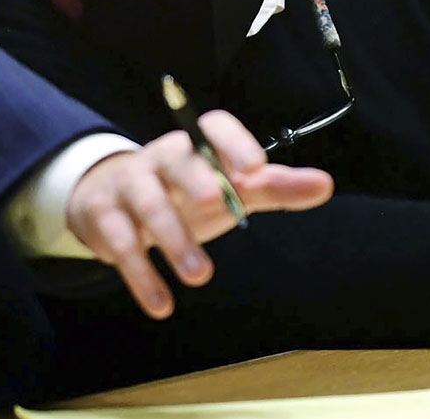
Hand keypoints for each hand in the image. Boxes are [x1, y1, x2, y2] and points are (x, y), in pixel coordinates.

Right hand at [66, 109, 332, 318]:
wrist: (109, 199)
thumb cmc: (185, 192)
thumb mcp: (230, 188)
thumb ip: (274, 187)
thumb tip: (326, 184)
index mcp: (196, 143)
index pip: (214, 126)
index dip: (233, 142)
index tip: (255, 167)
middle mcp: (161, 157)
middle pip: (175, 160)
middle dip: (194, 179)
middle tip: (213, 203)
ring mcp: (128, 184)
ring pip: (148, 205)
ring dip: (173, 241)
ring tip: (200, 276)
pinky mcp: (103, 217)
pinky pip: (120, 243)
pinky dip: (141, 275)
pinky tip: (162, 304)